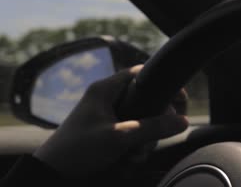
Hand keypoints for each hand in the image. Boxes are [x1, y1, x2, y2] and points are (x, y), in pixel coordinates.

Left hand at [33, 65, 187, 177]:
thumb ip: (152, 128)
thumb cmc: (78, 150)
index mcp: (105, 89)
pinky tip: (126, 162)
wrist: (52, 174)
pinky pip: (131, 137)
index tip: (179, 99)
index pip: (141, 74)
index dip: (162, 83)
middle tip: (150, 140)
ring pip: (140, 123)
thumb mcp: (119, 138)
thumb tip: (183, 122)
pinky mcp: (106, 134)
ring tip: (133, 156)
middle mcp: (107, 100)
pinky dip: (132, 150)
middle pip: (145, 103)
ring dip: (142, 142)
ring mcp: (107, 118)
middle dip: (151, 125)